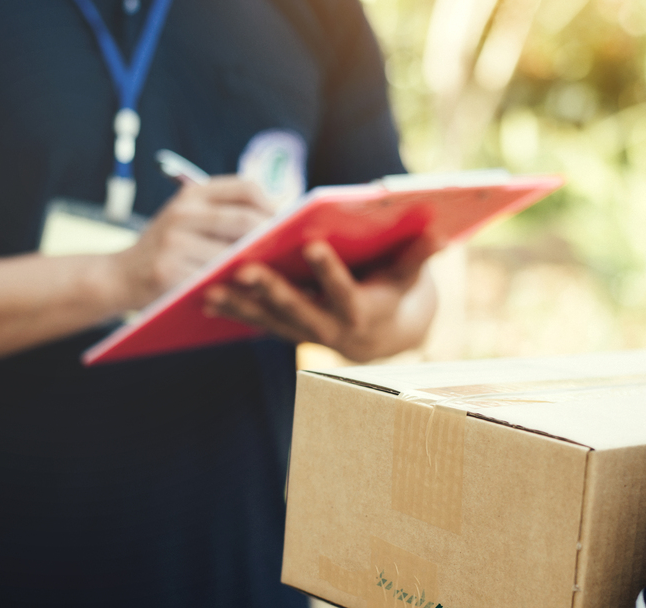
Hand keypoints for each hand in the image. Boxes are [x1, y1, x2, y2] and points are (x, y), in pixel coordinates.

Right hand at [110, 177, 273, 311]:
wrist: (118, 276)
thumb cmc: (166, 250)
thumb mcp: (188, 219)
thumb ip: (224, 214)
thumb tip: (282, 222)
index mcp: (193, 194)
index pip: (247, 188)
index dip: (273, 206)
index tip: (286, 226)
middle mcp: (183, 212)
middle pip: (246, 219)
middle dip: (273, 238)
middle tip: (288, 256)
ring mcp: (175, 242)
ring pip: (235, 253)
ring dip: (259, 266)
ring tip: (275, 276)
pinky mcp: (170, 272)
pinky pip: (215, 280)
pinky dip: (237, 288)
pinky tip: (249, 294)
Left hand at [201, 236, 438, 361]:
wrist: (382, 336)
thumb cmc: (394, 292)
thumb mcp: (409, 276)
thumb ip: (419, 256)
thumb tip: (441, 233)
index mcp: (361, 311)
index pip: (343, 291)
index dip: (329, 270)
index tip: (311, 245)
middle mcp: (330, 329)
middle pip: (298, 309)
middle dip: (271, 289)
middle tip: (244, 268)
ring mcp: (304, 333)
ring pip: (269, 320)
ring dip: (240, 304)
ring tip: (211, 285)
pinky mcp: (286, 331)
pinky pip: (256, 323)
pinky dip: (233, 312)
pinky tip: (205, 297)